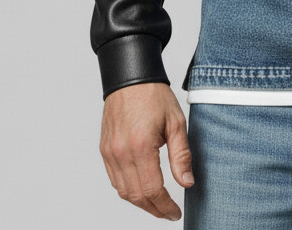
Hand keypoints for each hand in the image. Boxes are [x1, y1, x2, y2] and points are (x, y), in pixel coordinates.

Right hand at [99, 82, 193, 220]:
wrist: (131, 78)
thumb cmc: (155, 96)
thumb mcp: (176, 122)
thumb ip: (181, 155)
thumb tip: (187, 183)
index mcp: (140, 146)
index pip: (152, 189)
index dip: (165, 206)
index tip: (175, 213)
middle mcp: (120, 153)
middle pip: (136, 196)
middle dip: (153, 209)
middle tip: (168, 213)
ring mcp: (109, 153)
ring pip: (123, 191)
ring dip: (140, 202)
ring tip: (158, 204)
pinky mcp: (104, 150)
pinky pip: (114, 179)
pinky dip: (128, 190)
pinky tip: (142, 189)